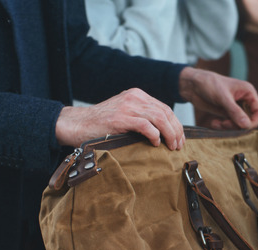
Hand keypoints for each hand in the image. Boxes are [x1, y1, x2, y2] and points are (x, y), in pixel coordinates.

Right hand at [55, 88, 184, 149]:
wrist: (78, 124)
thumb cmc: (101, 124)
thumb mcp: (124, 114)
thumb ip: (141, 117)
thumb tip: (163, 133)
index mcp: (137, 95)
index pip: (164, 108)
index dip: (176, 124)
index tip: (180, 138)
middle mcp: (134, 97)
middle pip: (165, 112)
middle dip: (176, 130)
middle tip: (179, 145)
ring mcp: (128, 106)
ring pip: (159, 118)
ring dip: (169, 134)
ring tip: (172, 146)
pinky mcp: (121, 118)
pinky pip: (145, 125)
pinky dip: (154, 135)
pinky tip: (156, 143)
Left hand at [178, 66, 257, 129]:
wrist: (192, 85)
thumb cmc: (209, 84)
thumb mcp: (223, 97)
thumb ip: (235, 112)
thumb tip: (247, 126)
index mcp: (248, 93)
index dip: (253, 121)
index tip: (243, 127)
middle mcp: (244, 100)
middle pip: (249, 120)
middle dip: (238, 125)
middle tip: (225, 124)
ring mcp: (235, 108)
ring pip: (239, 124)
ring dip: (229, 127)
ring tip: (217, 124)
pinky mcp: (226, 113)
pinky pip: (229, 125)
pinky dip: (222, 126)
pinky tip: (214, 123)